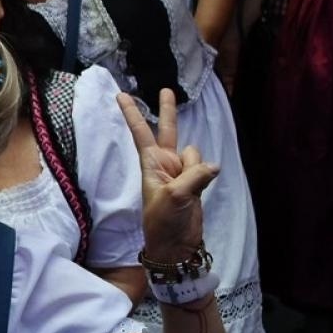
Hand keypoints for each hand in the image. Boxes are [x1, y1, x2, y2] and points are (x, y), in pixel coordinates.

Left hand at [118, 90, 216, 261]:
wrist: (176, 244)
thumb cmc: (163, 221)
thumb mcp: (174, 198)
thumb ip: (193, 177)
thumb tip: (212, 165)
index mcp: (150, 163)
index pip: (140, 131)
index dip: (132, 113)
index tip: (120, 94)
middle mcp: (164, 162)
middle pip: (168, 130)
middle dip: (167, 110)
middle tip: (166, 89)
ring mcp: (181, 170)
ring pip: (195, 154)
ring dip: (196, 169)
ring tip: (188, 191)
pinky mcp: (195, 180)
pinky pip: (205, 167)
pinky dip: (206, 175)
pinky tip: (199, 191)